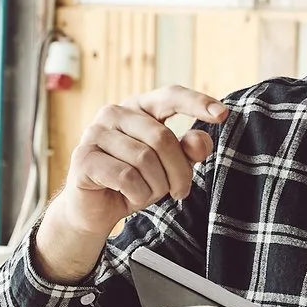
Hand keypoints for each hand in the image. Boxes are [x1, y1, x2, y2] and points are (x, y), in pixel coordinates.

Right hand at [33, 86, 227, 278]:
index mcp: (137, 107)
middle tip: (180, 192)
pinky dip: (137, 194)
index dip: (197, 103)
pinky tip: (130, 197)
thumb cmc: (134, 182)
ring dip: (156, 186)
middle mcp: (113, 113)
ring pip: (144, 160)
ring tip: (148, 193)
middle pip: (162, 138)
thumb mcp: (168, 168)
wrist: (95, 210)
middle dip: (178, 171)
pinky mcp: (83, 158)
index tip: (223, 114)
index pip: (170, 95)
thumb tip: (202, 140)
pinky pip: (126, 177)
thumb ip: (187, 151)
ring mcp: (94, 133)